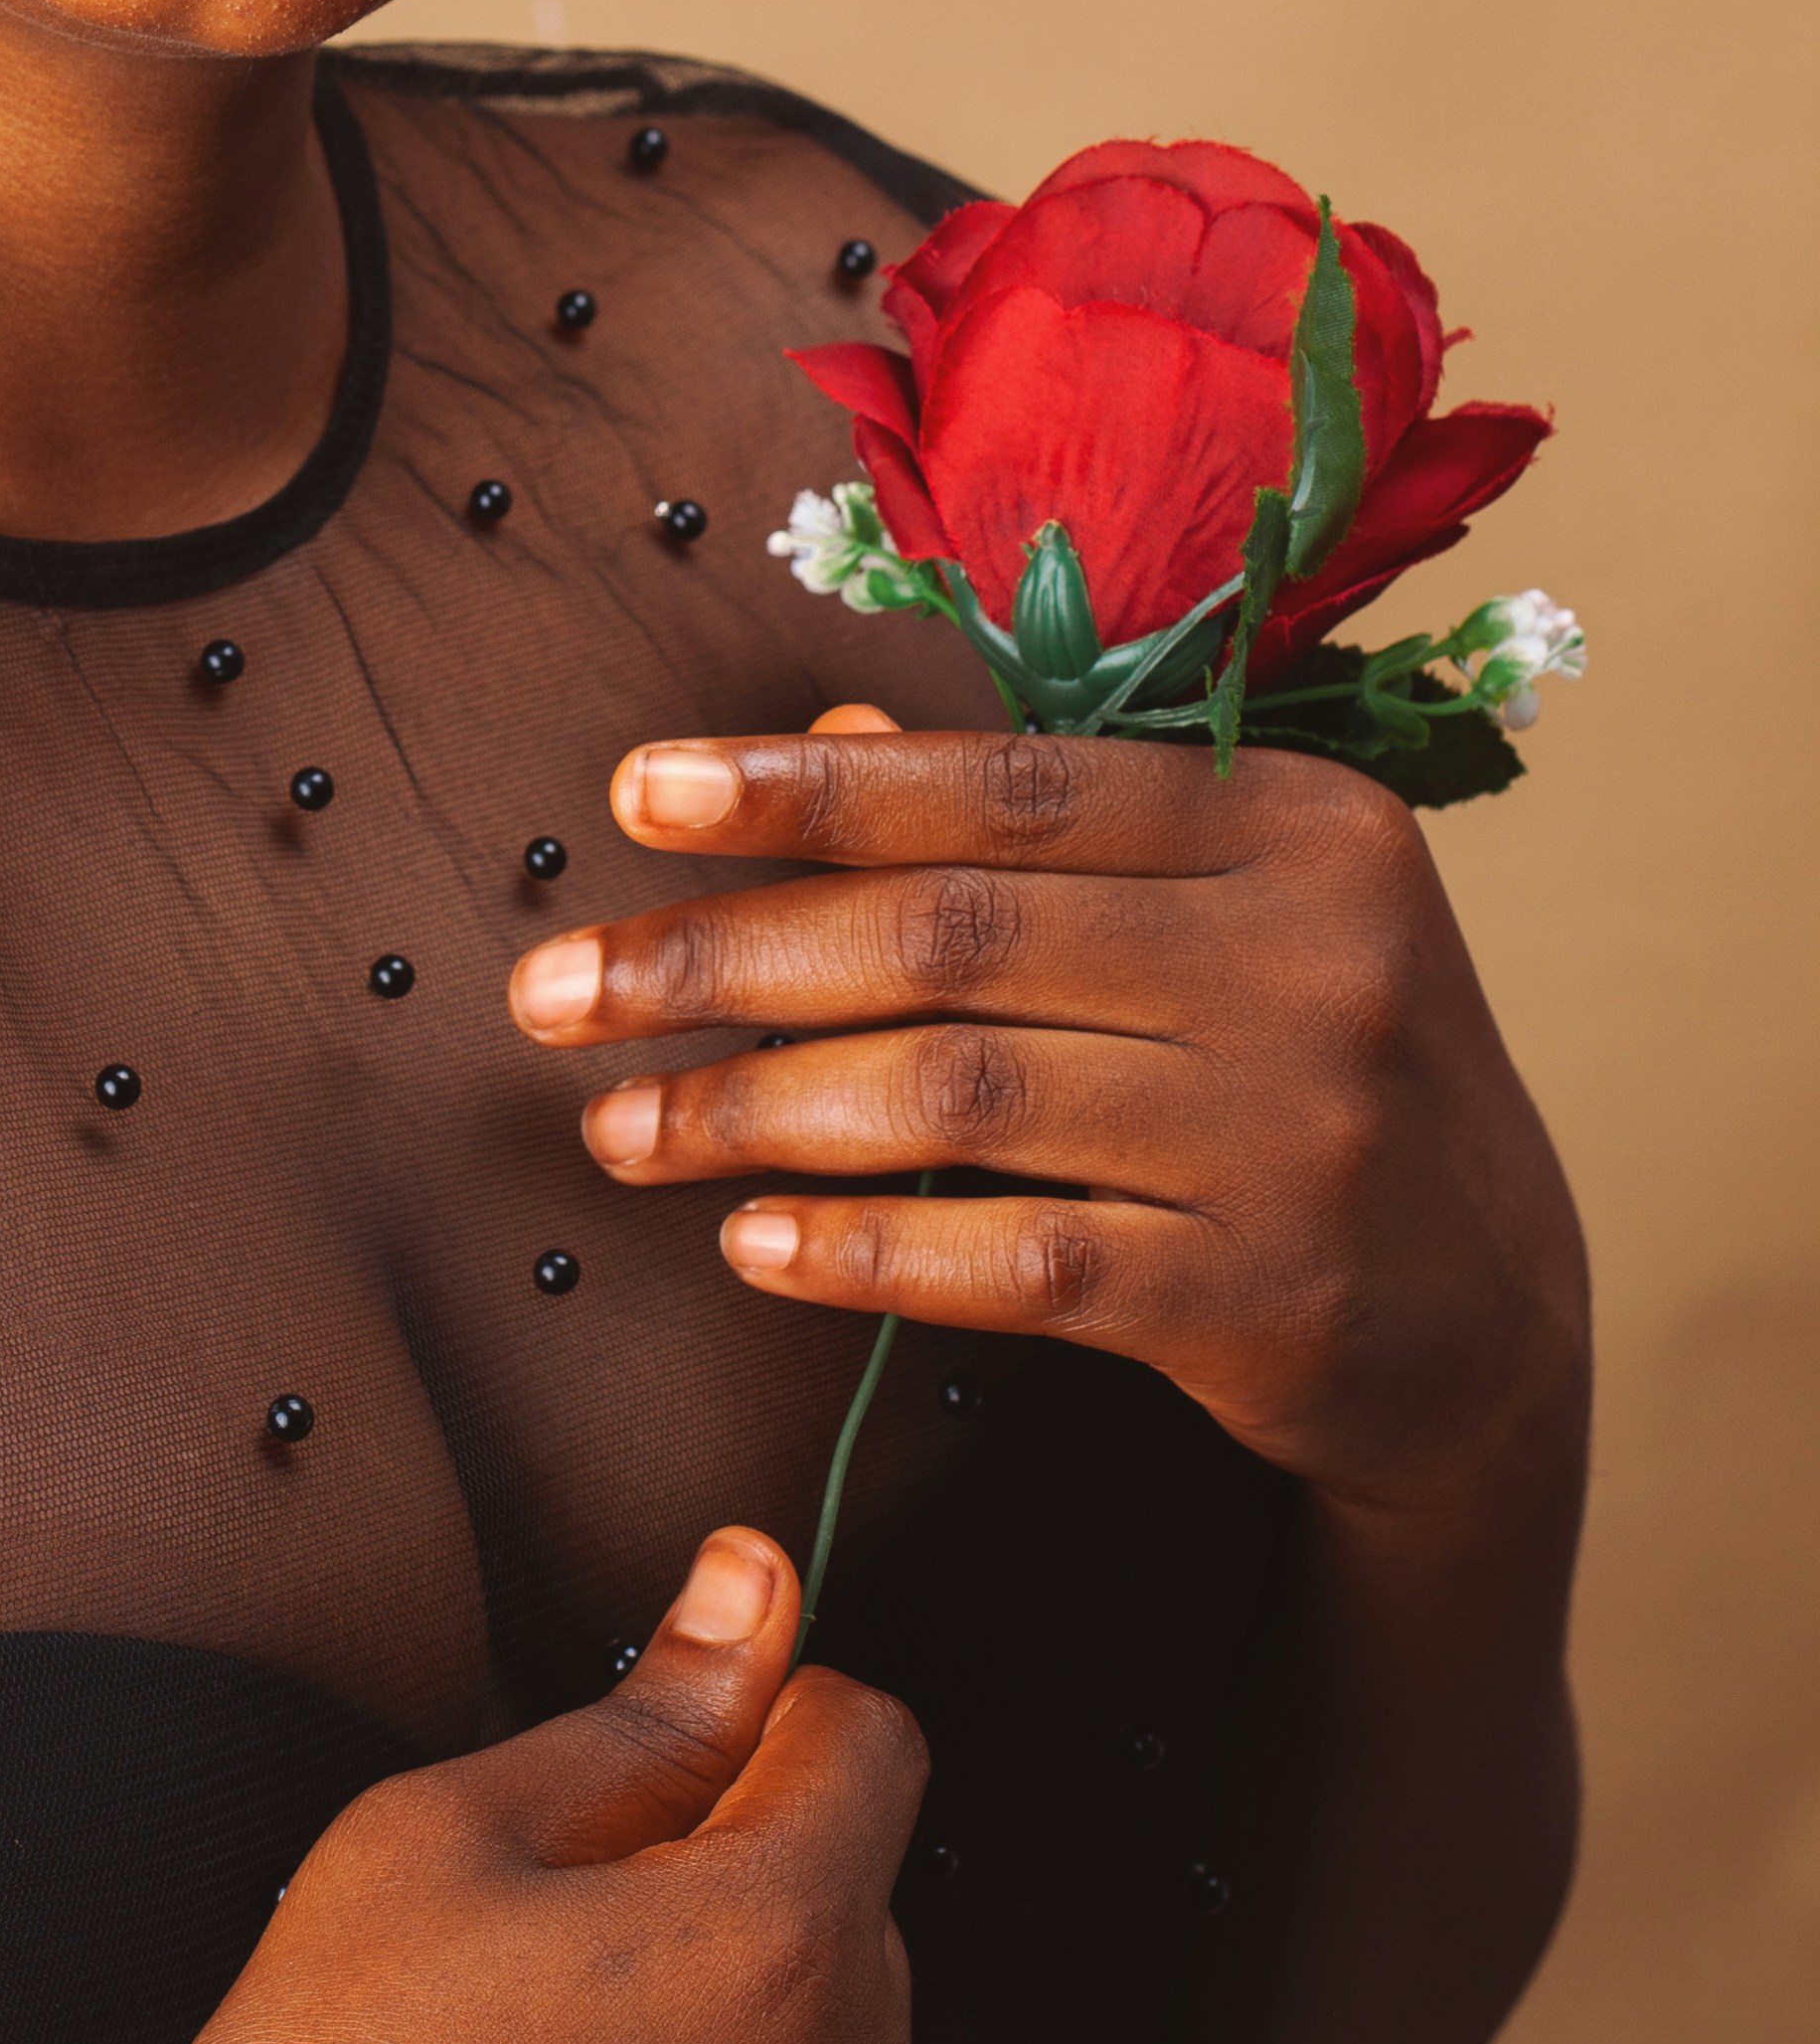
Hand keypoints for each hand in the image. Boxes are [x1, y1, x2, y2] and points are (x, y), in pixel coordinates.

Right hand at [85, 1524, 925, 2043]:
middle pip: (854, 1905)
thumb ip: (645, 1712)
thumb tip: (754, 1587)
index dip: (765, 1718)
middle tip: (556, 1951)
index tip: (670, 1763)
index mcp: (779, 1940)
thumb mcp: (453, 1832)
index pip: (868, 1741)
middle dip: (739, 1889)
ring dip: (752, 2038)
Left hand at [506, 717, 1587, 1522]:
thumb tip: (830, 725)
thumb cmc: (1297, 1060)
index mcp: (1293, 821)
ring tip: (615, 1130)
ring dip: (755, 1113)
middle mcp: (1313, 961)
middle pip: (953, 938)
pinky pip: (1026, 1264)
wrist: (1491, 1318)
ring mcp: (1302, 1136)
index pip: (1007, 784)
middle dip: (723, 962)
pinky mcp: (1274, 1302)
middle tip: (552, 997)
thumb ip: (1038, 824)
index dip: (804, 787)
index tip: (629, 795)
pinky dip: (872, 1249)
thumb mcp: (1218, 908)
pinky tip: (751, 1243)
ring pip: (965, 1099)